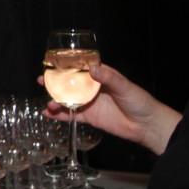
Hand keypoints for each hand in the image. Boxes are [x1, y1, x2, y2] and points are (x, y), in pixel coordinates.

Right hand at [41, 63, 181, 155]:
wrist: (146, 125)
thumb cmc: (139, 101)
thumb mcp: (125, 86)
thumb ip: (109, 78)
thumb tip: (93, 68)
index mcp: (101, 76)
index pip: (80, 68)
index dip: (66, 66)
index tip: (52, 63)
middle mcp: (92, 88)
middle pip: (70, 83)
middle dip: (55, 82)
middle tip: (42, 80)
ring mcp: (90, 103)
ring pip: (68, 99)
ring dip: (56, 100)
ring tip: (48, 103)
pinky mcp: (89, 117)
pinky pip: (71, 115)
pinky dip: (60, 115)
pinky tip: (49, 114)